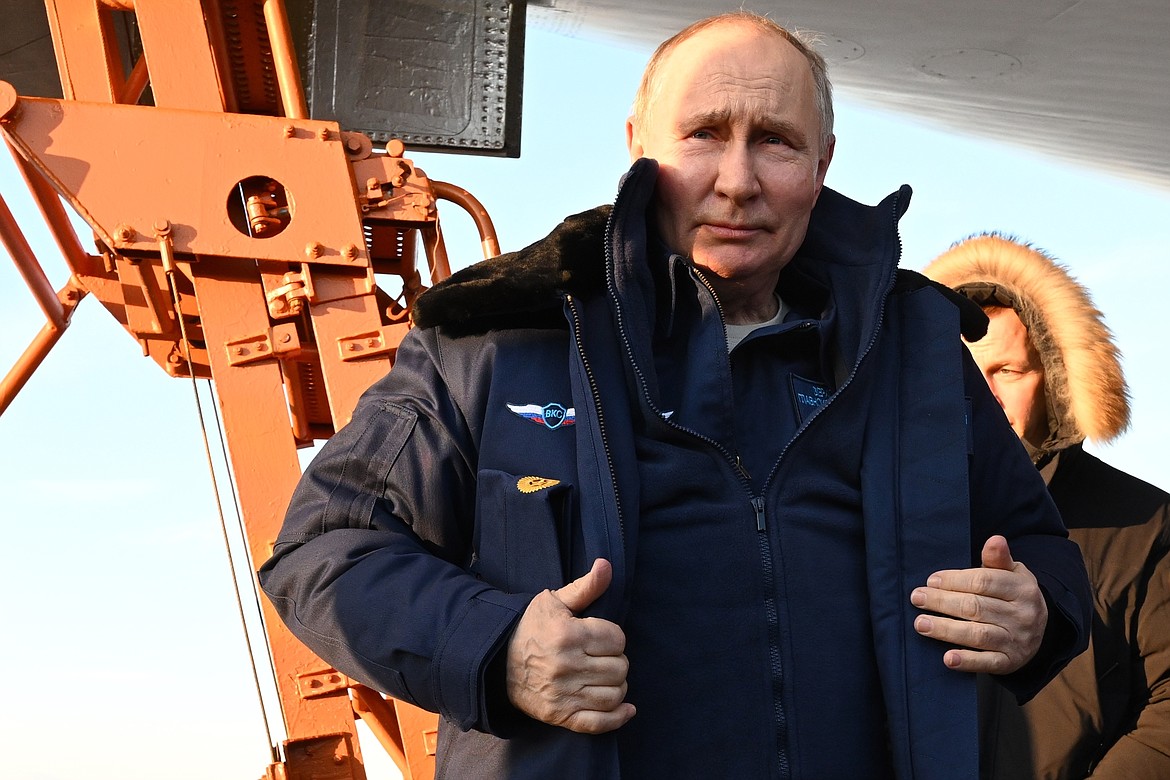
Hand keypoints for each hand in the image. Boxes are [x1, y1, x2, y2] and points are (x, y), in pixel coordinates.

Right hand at [506, 558, 635, 732]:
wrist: (496, 661)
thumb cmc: (530, 627)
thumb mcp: (555, 601)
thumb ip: (585, 586)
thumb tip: (606, 565)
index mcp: (568, 634)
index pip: (617, 639)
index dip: (613, 637)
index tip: (601, 637)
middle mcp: (566, 666)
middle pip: (619, 668)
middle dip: (616, 660)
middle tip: (602, 657)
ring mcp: (563, 694)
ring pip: (614, 694)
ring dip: (617, 685)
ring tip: (606, 676)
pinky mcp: (559, 715)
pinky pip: (598, 723)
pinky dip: (617, 717)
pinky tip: (626, 709)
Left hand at [910, 535, 1047, 673]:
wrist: (1040, 631)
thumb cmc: (1013, 595)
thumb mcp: (1011, 574)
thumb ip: (998, 559)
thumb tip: (995, 539)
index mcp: (1022, 589)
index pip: (983, 582)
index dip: (954, 581)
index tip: (930, 580)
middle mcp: (1023, 615)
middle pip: (976, 607)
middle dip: (942, 603)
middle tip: (917, 598)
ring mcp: (1017, 641)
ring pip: (978, 635)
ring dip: (946, 630)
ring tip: (921, 624)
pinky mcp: (1010, 662)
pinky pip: (988, 663)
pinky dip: (967, 662)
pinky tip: (947, 659)